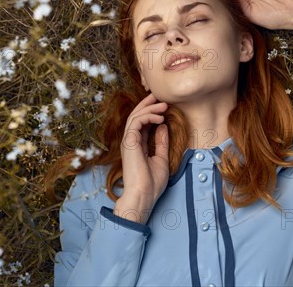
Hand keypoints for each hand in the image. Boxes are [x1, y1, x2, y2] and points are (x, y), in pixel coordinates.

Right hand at [118, 93, 169, 220]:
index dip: (151, 112)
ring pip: (135, 116)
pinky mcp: (129, 142)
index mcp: (137, 145)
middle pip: (136, 116)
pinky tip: (160, 117)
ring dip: (149, 108)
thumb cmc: (151, 183)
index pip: (142, 123)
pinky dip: (148, 116)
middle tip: (159, 96)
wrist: (144, 195)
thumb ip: (161, 143)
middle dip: (148, 104)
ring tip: (164, 105)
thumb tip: (163, 127)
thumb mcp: (161, 159)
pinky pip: (136, 122)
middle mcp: (131, 141)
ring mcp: (128, 142)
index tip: (163, 106)